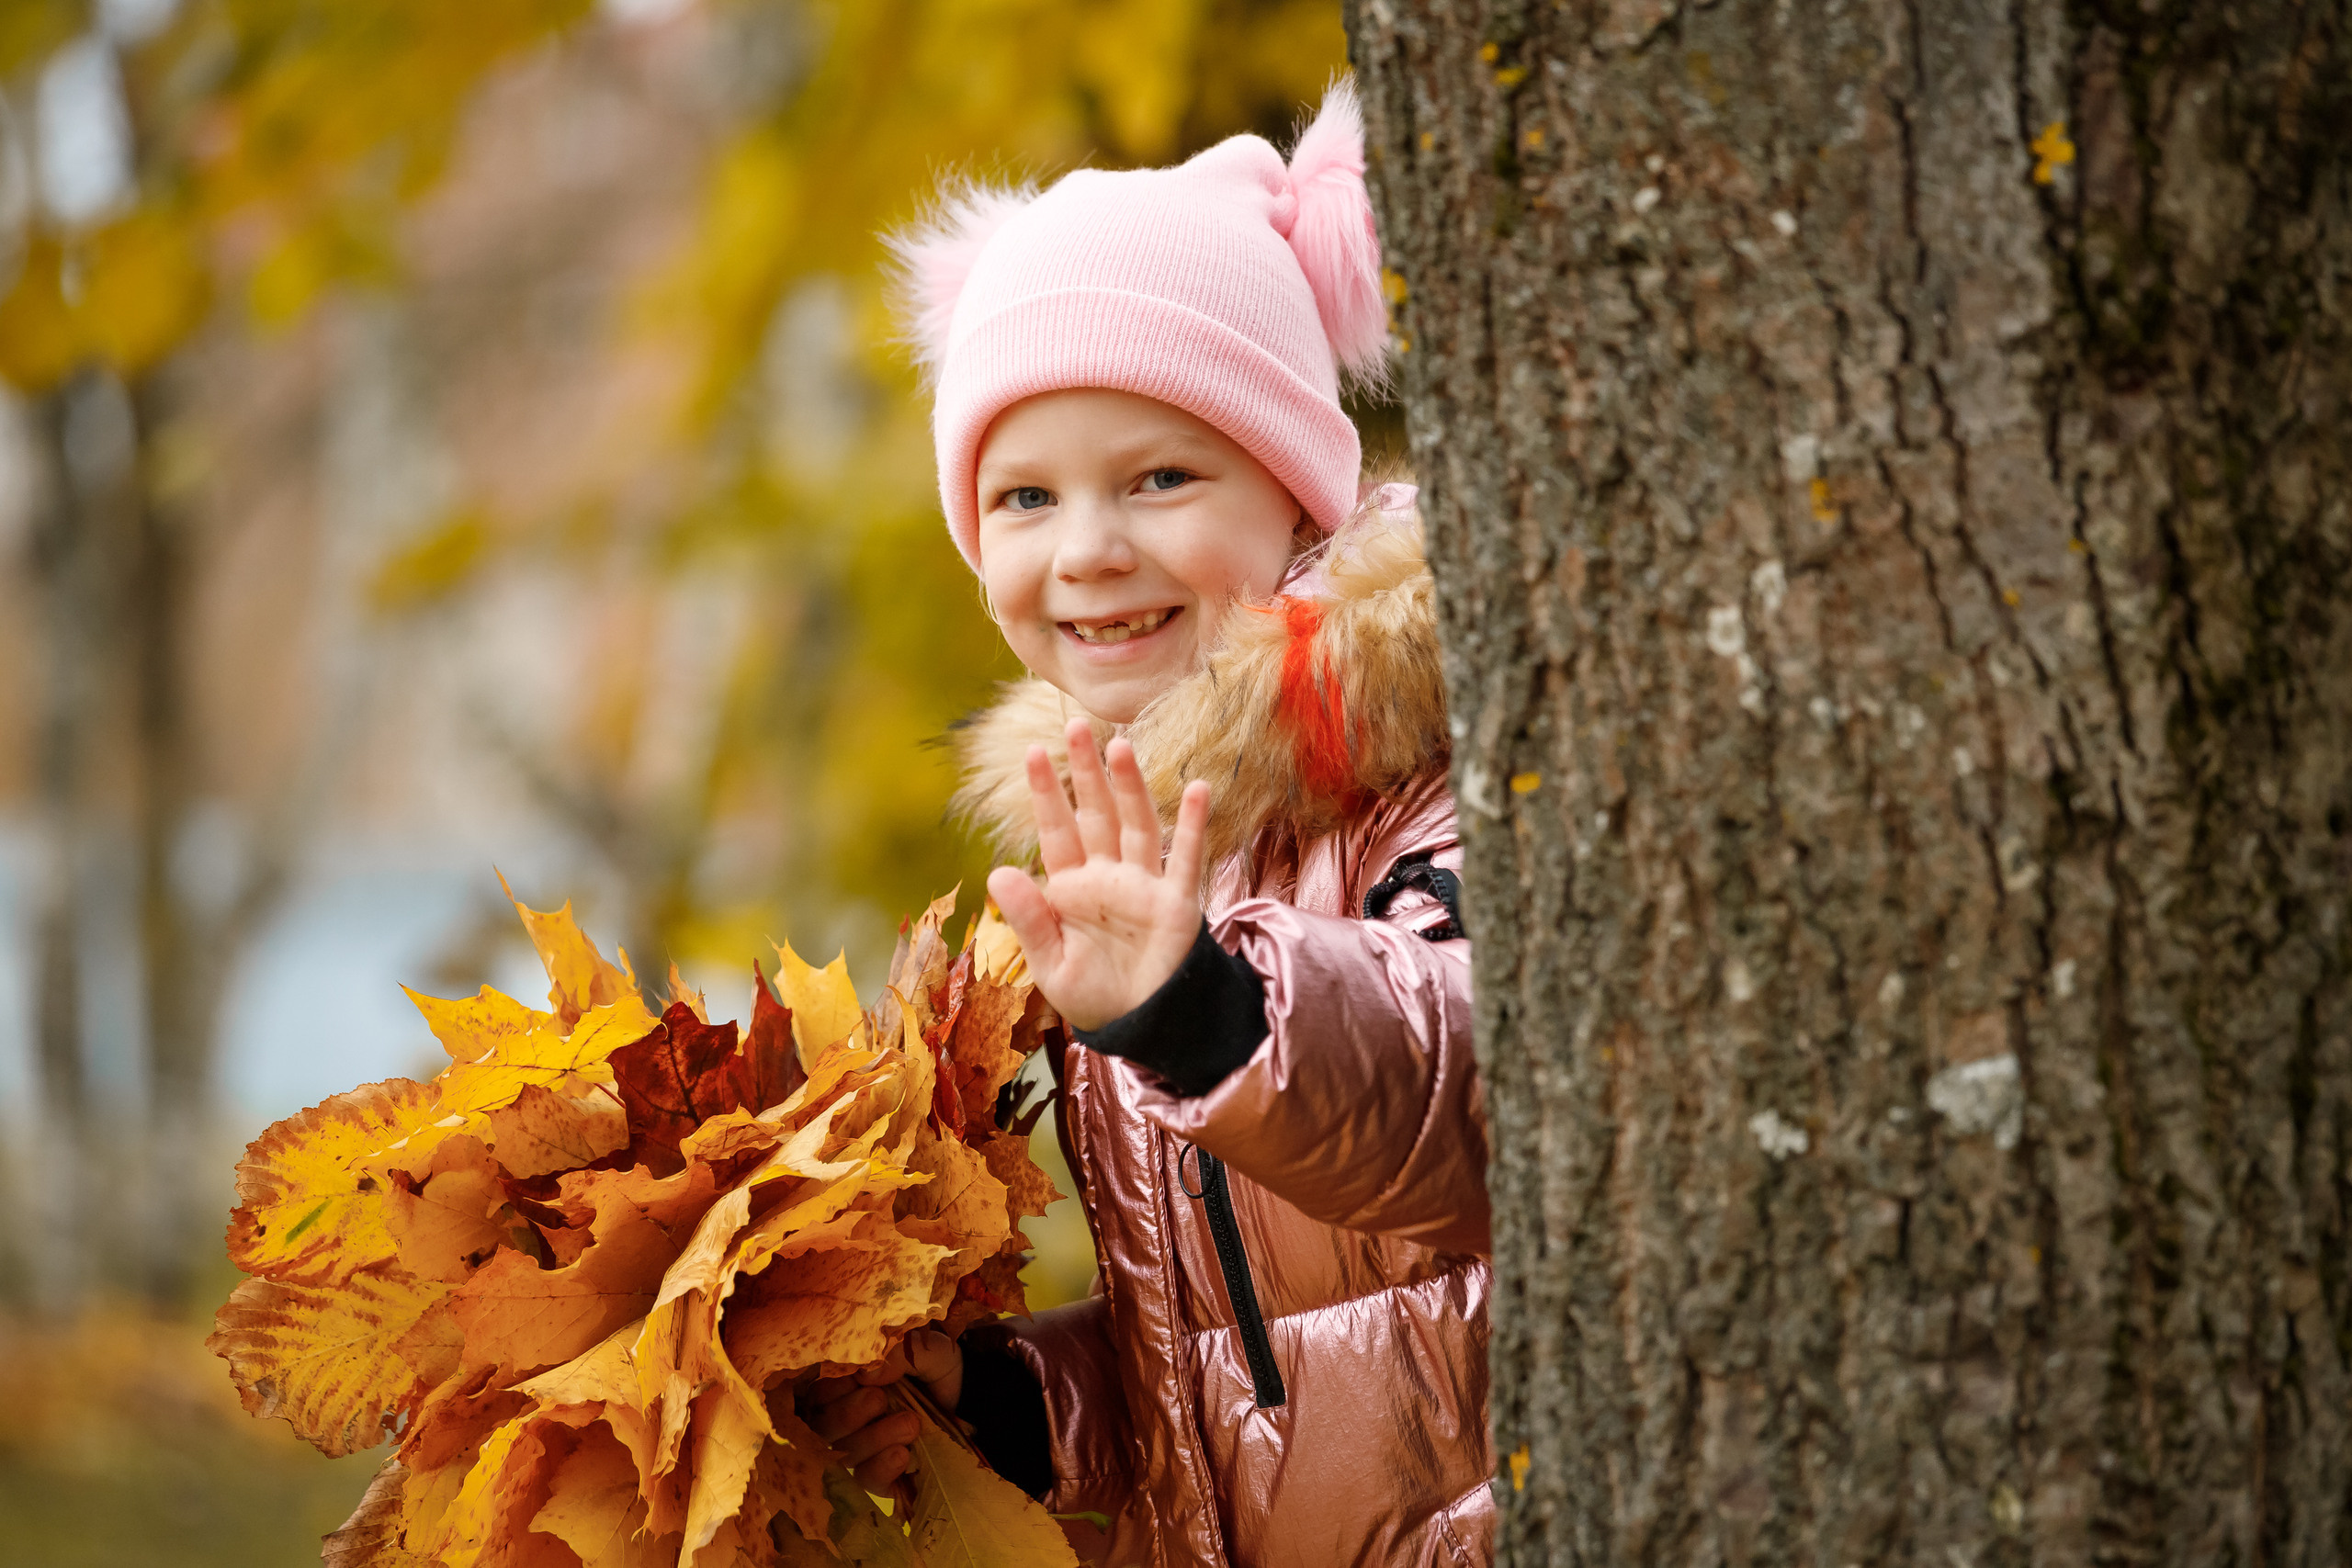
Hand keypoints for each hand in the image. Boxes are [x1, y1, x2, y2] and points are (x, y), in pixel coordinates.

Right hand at [800, 1328, 961, 1489]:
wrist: (974, 1404)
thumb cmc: (940, 1371)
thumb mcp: (926, 1350)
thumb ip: (898, 1353)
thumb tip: (867, 1373)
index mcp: (848, 1384)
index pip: (817, 1394)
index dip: (831, 1390)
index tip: (858, 1379)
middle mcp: (847, 1419)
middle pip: (822, 1428)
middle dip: (847, 1414)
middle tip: (879, 1400)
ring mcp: (863, 1450)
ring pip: (844, 1454)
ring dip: (874, 1438)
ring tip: (910, 1424)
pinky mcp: (881, 1476)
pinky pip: (865, 1481)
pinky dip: (880, 1468)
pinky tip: (901, 1455)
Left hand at [986, 718, 1211, 1031]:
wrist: (1144, 1026)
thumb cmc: (1094, 996)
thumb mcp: (1050, 963)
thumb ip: (1029, 918)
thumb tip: (998, 870)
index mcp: (1071, 888)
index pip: (1056, 831)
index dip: (1044, 792)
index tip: (1029, 752)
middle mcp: (1108, 877)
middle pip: (1096, 814)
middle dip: (1085, 772)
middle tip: (1075, 726)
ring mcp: (1144, 885)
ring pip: (1136, 825)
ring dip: (1130, 786)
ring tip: (1120, 745)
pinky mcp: (1177, 902)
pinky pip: (1187, 857)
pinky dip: (1193, 824)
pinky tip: (1197, 788)